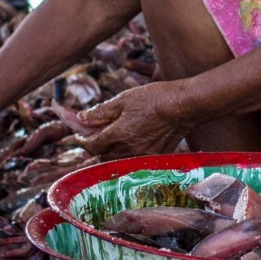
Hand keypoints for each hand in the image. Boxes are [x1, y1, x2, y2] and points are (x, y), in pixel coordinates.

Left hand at [74, 82, 188, 159]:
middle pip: (102, 155)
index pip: (92, 145)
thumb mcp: (124, 99)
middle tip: (91, 136)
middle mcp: (129, 149)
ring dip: (108, 152)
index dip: (81, 141)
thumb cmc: (155, 98)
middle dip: (94, 147)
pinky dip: (125, 155)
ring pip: (116, 160)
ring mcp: (143, 155)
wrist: (183, 106)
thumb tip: (82, 118)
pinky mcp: (155, 157)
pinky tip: (127, 145)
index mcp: (119, 134)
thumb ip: (101, 111)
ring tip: (108, 140)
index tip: (77, 136)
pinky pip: (133, 161)